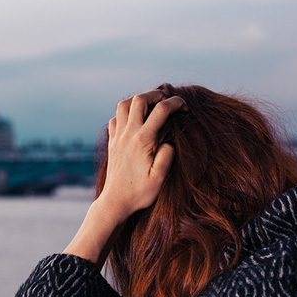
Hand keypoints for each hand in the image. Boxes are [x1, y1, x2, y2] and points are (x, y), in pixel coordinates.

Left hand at [62, 90, 186, 268]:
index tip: (185, 108)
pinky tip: (134, 121)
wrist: (115, 202)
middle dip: (155, 94)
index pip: (161, 110)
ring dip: (138, 100)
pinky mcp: (111, 142)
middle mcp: (128, 134)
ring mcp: (117, 137)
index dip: (175, 103)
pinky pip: (115, 118)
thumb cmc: (139, 193)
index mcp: (143, 140)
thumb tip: (168, 142)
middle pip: (139, 99)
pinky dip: (124, 114)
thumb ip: (166, 157)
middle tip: (167, 100)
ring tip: (150, 106)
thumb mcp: (159, 179)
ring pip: (123, 105)